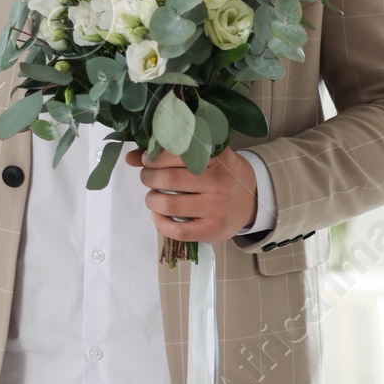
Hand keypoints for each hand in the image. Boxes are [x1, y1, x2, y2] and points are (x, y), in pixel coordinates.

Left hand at [129, 145, 258, 243]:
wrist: (253, 199)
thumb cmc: (223, 173)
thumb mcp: (206, 155)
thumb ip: (170, 153)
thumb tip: (130, 157)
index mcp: (217, 158)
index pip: (176, 153)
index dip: (153, 156)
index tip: (147, 159)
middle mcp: (219, 182)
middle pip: (168, 179)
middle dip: (148, 177)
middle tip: (148, 177)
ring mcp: (217, 208)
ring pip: (169, 204)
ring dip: (151, 199)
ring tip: (153, 196)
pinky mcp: (214, 230)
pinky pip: (178, 230)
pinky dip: (160, 223)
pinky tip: (158, 215)